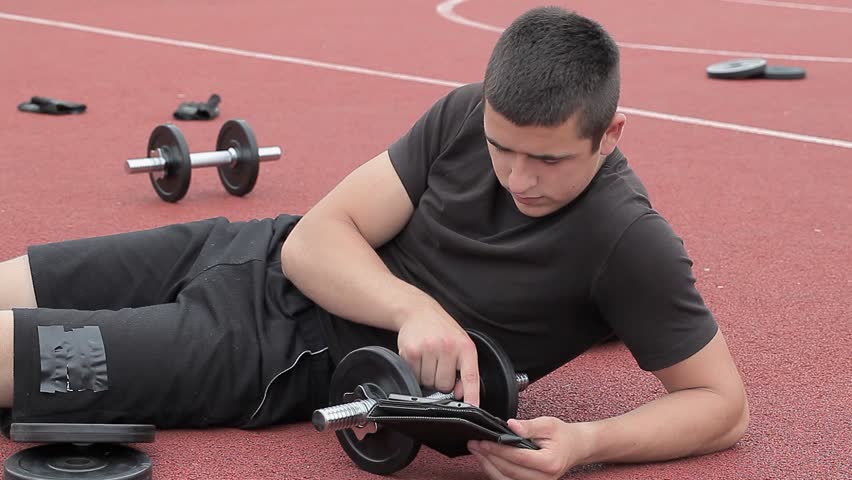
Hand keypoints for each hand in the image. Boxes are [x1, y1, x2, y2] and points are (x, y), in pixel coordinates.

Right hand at [396, 301, 479, 405]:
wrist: (419, 311)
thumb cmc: (442, 330)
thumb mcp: (460, 345)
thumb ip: (464, 369)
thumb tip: (460, 393)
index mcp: (465, 347)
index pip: (470, 376)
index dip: (472, 395)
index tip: (473, 409)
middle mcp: (448, 347)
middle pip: (444, 385)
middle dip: (441, 380)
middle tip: (439, 363)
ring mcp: (428, 348)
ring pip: (428, 383)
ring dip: (427, 376)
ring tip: (429, 358)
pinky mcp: (411, 351)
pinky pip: (414, 375)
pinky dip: (415, 371)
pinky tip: (419, 356)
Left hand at [468, 417, 587, 479]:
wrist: (575, 448)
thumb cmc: (562, 436)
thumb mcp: (548, 424)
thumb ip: (528, 426)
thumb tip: (510, 425)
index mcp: (549, 462)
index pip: (517, 458)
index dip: (497, 450)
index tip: (483, 441)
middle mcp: (544, 478)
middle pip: (509, 472)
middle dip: (488, 458)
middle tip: (474, 445)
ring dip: (488, 466)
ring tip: (477, 452)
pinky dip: (496, 472)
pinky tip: (487, 460)